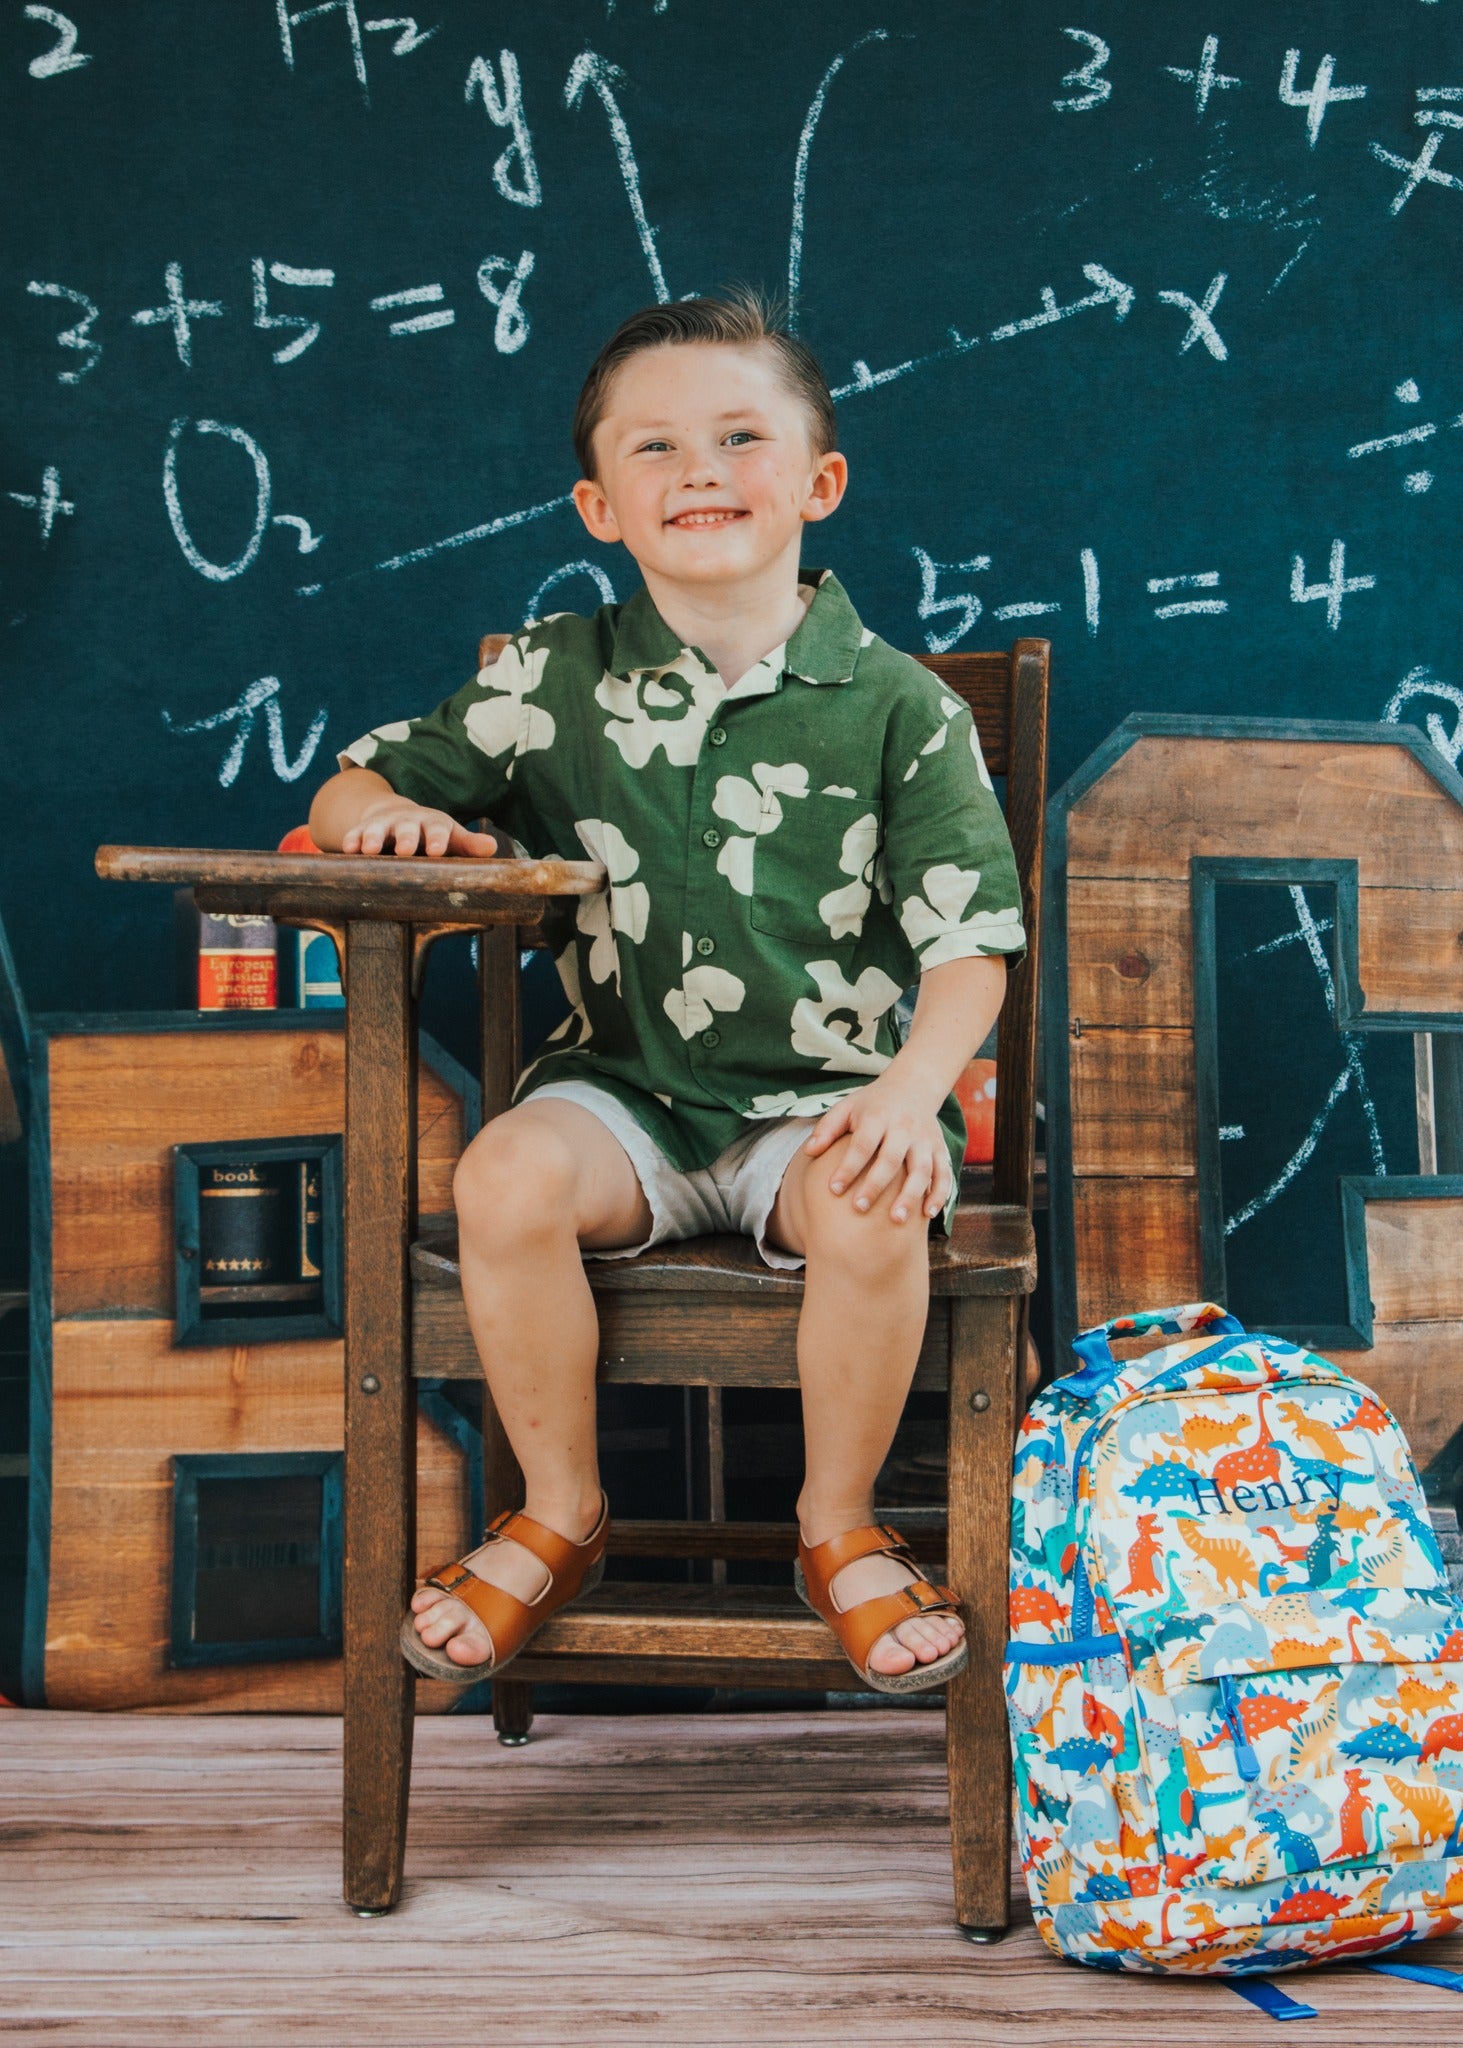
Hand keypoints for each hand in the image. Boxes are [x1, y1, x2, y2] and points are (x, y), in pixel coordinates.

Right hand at [341, 798, 499, 859]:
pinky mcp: (363, 829)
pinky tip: (347, 849)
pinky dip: (351, 840)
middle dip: (406, 838)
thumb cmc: (430, 834)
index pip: (438, 829)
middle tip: (404, 850)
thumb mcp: (450, 837)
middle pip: (407, 827)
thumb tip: (492, 848)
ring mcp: (384, 824)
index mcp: (433, 824)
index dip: (437, 839)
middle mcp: (408, 821)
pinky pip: (355, 833)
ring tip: (369, 850)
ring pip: (378, 829)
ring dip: (373, 838)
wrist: (395, 815)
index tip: (437, 851)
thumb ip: (469, 845)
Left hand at [801, 1072, 951, 1224]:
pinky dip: (939, 1194)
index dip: (848, 1167)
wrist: (914, 1085)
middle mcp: (904, 1127)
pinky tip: (927, 1214)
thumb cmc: (872, 1103)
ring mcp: (924, 1139)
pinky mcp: (940, 1148)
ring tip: (896, 1219)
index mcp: (878, 1116)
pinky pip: (943, 1173)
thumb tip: (808, 1152)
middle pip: (891, 1159)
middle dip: (876, 1185)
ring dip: (910, 1195)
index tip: (834, 1189)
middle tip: (859, 1208)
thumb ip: (828, 1128)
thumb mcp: (847, 1106)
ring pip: (921, 1170)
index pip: (863, 1144)